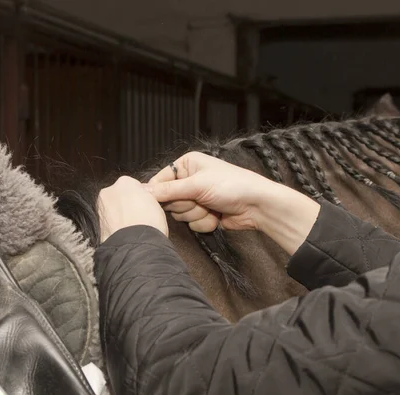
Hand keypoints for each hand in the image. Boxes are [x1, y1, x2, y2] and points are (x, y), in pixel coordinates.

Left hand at [97, 176, 168, 242]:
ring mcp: (100, 208)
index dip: (141, 197)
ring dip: (120, 216)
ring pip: (112, 210)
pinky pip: (109, 224)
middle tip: (140, 217)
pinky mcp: (97, 225)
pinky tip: (125, 234)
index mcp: (125, 181)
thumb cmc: (149, 222)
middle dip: (126, 205)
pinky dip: (115, 228)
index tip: (147, 206)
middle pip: (119, 196)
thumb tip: (144, 201)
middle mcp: (108, 191)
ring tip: (133, 227)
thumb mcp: (156, 202)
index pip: (134, 186)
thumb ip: (146, 197)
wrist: (136, 244)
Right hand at [146, 151, 277, 231]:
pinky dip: (204, 222)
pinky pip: (191, 224)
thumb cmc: (232, 186)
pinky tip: (217, 215)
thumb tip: (142, 191)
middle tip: (200, 199)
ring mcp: (196, 198)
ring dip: (196, 214)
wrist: (257, 205)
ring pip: (180, 215)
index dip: (162, 193)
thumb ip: (168, 190)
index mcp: (186, 164)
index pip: (159, 180)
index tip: (170, 198)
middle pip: (169, 201)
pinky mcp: (203, 214)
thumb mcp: (196, 184)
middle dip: (185, 204)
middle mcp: (189, 180)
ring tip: (211, 206)